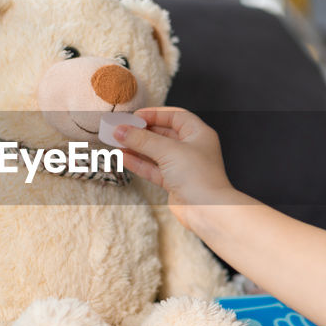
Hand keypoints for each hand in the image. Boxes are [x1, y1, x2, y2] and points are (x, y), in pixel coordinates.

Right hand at [115, 108, 238, 228]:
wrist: (208, 210)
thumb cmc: (199, 176)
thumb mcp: (169, 151)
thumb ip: (143, 140)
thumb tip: (121, 130)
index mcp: (199, 134)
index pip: (175, 117)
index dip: (155, 114)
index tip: (135, 116)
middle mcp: (192, 148)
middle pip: (163, 134)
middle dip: (141, 132)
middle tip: (121, 129)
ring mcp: (182, 166)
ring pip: (155, 152)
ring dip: (137, 147)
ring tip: (117, 142)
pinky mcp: (174, 182)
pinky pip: (153, 169)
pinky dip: (138, 163)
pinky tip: (123, 157)